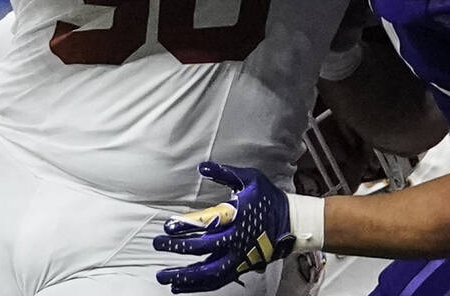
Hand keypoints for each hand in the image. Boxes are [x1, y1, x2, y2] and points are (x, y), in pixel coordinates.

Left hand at [154, 162, 294, 293]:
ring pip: (208, 273)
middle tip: (157, 244)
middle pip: (203, 248)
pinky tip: (180, 287)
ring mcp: (239, 257)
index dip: (185, 226)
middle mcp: (237, 240)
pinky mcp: (241, 268)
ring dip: (184, 276)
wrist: (292, 222)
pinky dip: (197, 286)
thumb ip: (225, 173)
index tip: (167, 227)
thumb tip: (202, 167)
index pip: (207, 223)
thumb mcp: (250, 179)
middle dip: (177, 247)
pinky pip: (217, 281)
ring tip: (163, 277)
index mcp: (238, 217)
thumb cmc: (268, 198)